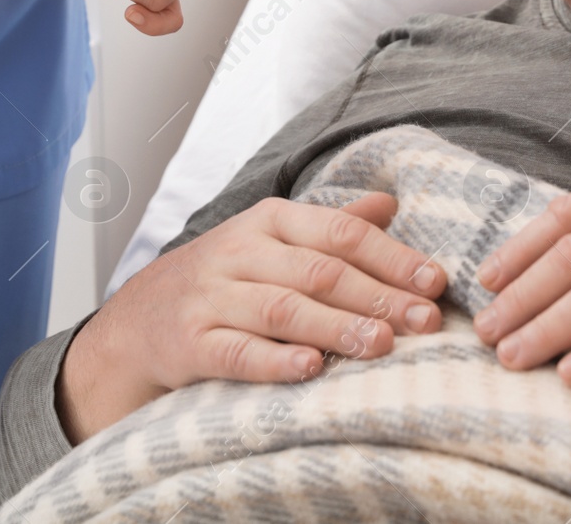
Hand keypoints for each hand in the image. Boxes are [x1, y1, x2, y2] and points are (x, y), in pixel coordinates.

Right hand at [57, 194, 446, 443]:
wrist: (135, 323)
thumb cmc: (223, 279)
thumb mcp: (271, 239)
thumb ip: (330, 224)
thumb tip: (390, 202)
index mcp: (268, 221)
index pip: (339, 233)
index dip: (391, 256)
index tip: (435, 282)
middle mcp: (240, 252)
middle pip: (318, 271)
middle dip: (377, 296)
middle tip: (424, 321)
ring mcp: (212, 298)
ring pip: (282, 309)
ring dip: (335, 327)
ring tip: (381, 344)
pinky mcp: (189, 343)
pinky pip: (236, 352)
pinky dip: (274, 361)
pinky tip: (311, 368)